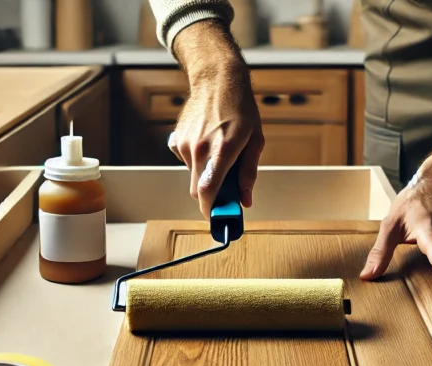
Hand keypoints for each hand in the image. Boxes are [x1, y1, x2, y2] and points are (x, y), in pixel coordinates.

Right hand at [168, 20, 264, 218]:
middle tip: (225, 192)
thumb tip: (245, 200)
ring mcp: (185, 144)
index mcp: (223, 149)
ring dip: (205, 175)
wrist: (217, 80)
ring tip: (219, 154)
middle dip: (210, 196)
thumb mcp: (255, 141)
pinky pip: (186, 161)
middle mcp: (200, 148)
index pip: (208, 189)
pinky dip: (196, 161)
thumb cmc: (241, 110)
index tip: (216, 219)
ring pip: (193, 176)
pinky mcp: (176, 140)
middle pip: (198, 190)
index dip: (210, 210)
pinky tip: (206, 143)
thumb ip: (249, 173)